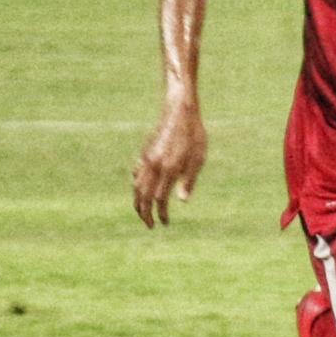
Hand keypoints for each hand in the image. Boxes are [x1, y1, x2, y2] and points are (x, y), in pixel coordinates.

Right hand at [132, 102, 207, 226]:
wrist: (180, 111)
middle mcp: (154, 166)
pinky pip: (137, 175)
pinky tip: (140, 191)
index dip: (161, 213)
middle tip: (150, 225)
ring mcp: (147, 159)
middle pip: (143, 196)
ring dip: (138, 202)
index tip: (165, 223)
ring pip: (136, 186)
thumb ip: (189, 180)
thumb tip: (182, 201)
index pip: (160, 199)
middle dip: (144, 213)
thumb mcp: (198, 158)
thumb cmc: (194, 135)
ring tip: (142, 213)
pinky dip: (136, 186)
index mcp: (169, 169)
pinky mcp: (146, 154)